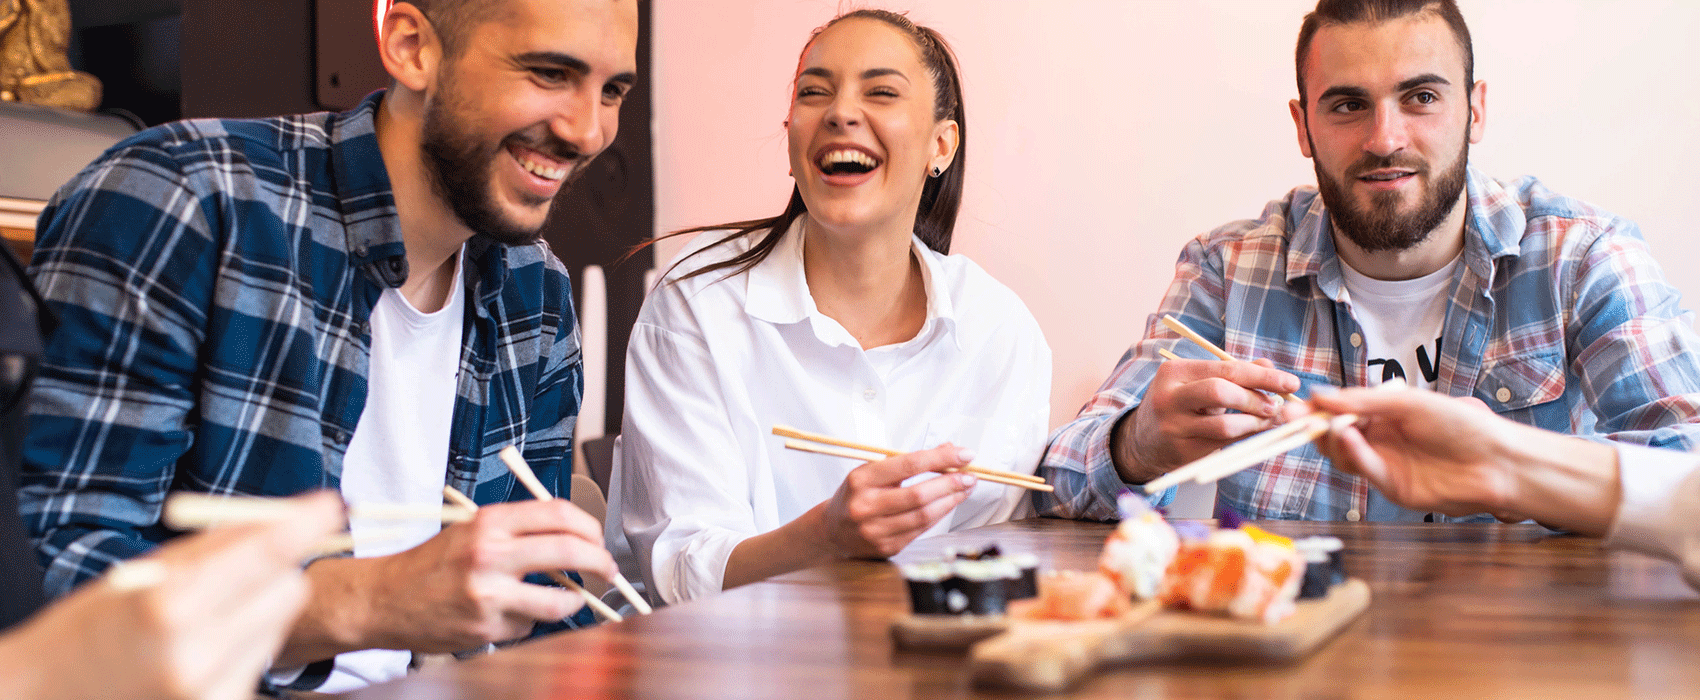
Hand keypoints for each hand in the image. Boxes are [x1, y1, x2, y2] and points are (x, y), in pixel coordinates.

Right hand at [0, 491, 344, 699]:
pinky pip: (262, 660)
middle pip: (289, 589)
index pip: (266, 554)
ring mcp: (213, 692)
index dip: (304, 524)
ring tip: (200, 623)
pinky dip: (244, 648)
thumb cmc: (93, 628)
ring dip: (256, 613)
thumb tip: (291, 515)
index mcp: (170, 607)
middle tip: (240, 569)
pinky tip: (201, 655)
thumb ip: (220, 546)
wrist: (49, 699)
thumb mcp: (147, 573)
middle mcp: (198, 655)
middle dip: (276, 570)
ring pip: (279, 625)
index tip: (332, 505)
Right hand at [318, 498, 617, 654]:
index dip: (590, 527)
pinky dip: (527, 619)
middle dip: (600, 563)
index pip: (559, 514)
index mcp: (489, 522)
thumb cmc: (432, 563)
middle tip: (606, 570)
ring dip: (572, 601)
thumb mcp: (472, 530)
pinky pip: (528, 624)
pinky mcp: (486, 626)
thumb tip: (573, 538)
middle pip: (570, 552)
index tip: (597, 538)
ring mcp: (489, 593)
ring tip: (568, 598)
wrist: (385, 599)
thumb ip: (519, 531)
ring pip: (559, 600)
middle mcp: (490, 554)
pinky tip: (506, 612)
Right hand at [822, 444, 977, 558]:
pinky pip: (921, 529)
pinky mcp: (887, 547)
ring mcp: (876, 530)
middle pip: (919, 494)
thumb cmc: (857, 495)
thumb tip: (948, 449)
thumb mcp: (873, 471)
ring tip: (965, 489)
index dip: (940, 458)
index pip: (908, 465)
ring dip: (950, 500)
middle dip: (950, 483)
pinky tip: (949, 504)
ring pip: (924, 515)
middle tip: (971, 475)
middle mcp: (866, 506)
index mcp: (861, 479)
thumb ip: (908, 461)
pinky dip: (939, 514)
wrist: (833, 531)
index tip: (963, 454)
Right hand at [1119, 357, 1299, 480]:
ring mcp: (1174, 427)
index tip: (1291, 383)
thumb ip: (1234, 372)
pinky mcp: (1182, 451)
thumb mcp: (1199, 381)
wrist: (1142, 439)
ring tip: (1269, 420)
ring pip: (1224, 425)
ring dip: (1255, 423)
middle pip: (1221, 392)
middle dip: (1257, 398)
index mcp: (1175, 371)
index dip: (1263, 376)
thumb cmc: (1181, 403)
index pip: (1227, 369)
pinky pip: (1223, 445)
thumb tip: (1270, 368)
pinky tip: (1256, 431)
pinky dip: (1245, 437)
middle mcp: (1170, 397)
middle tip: (1277, 405)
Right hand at [1307, 387, 1519, 516]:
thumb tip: (1320, 395)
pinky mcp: (1392, 488)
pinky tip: (1348, 437)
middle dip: (1313, 427)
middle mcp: (1382, 440)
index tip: (1295, 406)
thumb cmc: (1462, 425)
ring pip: (1342, 456)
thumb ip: (1363, 401)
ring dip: (1330, 440)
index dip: (1317, 410)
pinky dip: (1352, 453)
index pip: (1341, 412)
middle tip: (1295, 419)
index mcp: (1385, 416)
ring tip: (1330, 425)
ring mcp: (1386, 465)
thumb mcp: (1408, 402)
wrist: (1497, 461)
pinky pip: (1364, 470)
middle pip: (1334, 436)